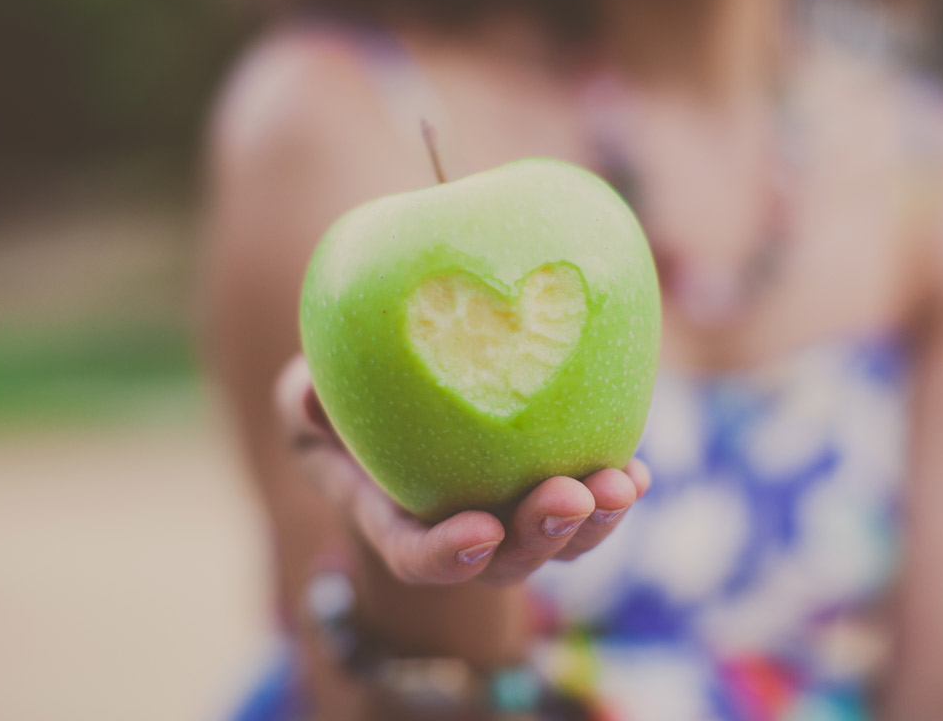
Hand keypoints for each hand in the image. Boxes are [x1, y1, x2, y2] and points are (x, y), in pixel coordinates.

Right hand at [276, 355, 649, 586]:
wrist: (389, 381)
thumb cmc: (337, 390)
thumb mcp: (304, 391)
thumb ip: (306, 400)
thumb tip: (311, 393)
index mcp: (393, 515)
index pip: (416, 554)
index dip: (446, 554)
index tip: (477, 531)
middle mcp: (457, 527)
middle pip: (504, 560)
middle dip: (541, 537)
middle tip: (571, 496)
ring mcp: (507, 509)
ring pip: (558, 541)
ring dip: (595, 523)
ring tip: (623, 484)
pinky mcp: (546, 477)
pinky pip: (588, 500)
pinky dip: (616, 491)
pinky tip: (637, 471)